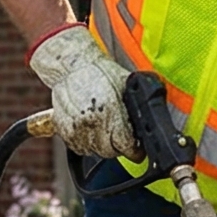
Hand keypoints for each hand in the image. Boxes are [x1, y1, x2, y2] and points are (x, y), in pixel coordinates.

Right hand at [28, 24, 137, 158]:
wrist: (72, 65)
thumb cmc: (100, 71)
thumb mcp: (127, 84)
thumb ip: (138, 106)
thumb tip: (151, 123)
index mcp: (111, 109)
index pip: (126, 145)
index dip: (134, 150)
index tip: (137, 150)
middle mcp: (92, 120)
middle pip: (110, 151)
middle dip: (118, 147)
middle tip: (120, 137)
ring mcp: (77, 126)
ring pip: (94, 151)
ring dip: (101, 145)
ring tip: (104, 130)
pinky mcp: (64, 129)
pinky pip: (79, 147)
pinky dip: (86, 143)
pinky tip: (91, 130)